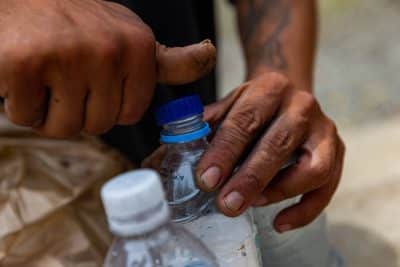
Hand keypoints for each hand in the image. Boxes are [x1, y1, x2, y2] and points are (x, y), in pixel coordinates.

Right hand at [0, 0, 214, 137]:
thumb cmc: (80, 26)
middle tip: (64, 77)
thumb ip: (171, 61)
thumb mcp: (132, 39)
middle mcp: (109, 50)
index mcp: (140, 48)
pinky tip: (22, 75)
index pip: (130, 115)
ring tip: (46, 76)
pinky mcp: (25, 64)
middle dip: (78, 111)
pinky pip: (26, 117)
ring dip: (49, 112)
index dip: (107, 107)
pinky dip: (19, 104)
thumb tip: (209, 55)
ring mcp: (68, 56)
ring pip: (64, 127)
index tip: (94, 81)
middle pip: (98, 125)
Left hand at [196, 72, 344, 231]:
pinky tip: (280, 222)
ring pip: (313, 169)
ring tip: (253, 204)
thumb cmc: (255, 107)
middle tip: (227, 204)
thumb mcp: (230, 105)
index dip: (224, 152)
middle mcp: (302, 106)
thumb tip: (172, 154)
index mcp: (270, 88)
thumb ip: (206, 125)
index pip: (245, 121)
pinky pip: (328, 188)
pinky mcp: (337, 152)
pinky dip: (304, 211)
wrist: (288, 98)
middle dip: (250, 178)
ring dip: (279, 192)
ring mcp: (324, 130)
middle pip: (278, 145)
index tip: (206, 180)